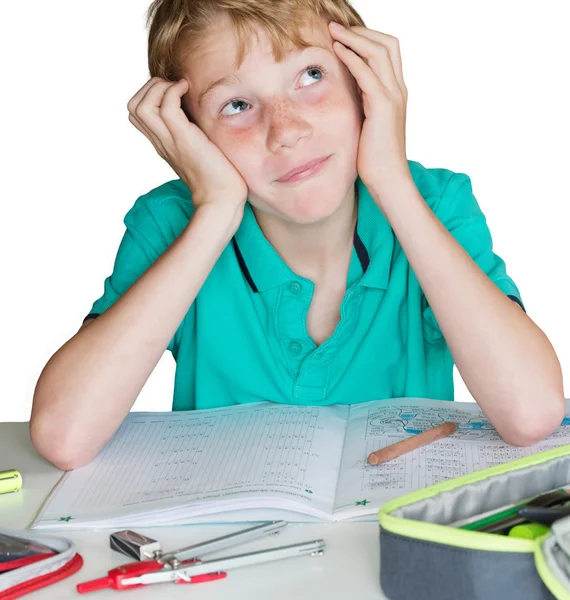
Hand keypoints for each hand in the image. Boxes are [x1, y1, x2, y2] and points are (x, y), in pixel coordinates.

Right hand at [127, 77, 248, 210]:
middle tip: (175, 89)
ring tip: (181, 90)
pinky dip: (174, 91)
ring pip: (142, 105)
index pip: (136, 114)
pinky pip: (166, 107)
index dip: (149, 95)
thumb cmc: (219, 177)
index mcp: (163, 143)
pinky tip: (190, 92)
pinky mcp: (184, 140)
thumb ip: (193, 133)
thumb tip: (201, 114)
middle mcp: (161, 142)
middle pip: (132, 107)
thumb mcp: (201, 149)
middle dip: (150, 87)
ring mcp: (170, 141)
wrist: (222, 200)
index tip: (174, 93)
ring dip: (159, 87)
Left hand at [328, 22, 410, 197]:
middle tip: (336, 26)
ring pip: (378, 52)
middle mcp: (398, 90)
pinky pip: (367, 72)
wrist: (388, 181)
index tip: (344, 35)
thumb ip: (362, 107)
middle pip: (387, 44)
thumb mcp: (367, 126)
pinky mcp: (383, 107)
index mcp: (396, 94)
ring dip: (354, 38)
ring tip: (332, 31)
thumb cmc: (374, 160)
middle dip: (361, 31)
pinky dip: (352, 57)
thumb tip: (346, 96)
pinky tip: (336, 50)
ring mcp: (393, 97)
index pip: (387, 53)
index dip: (367, 39)